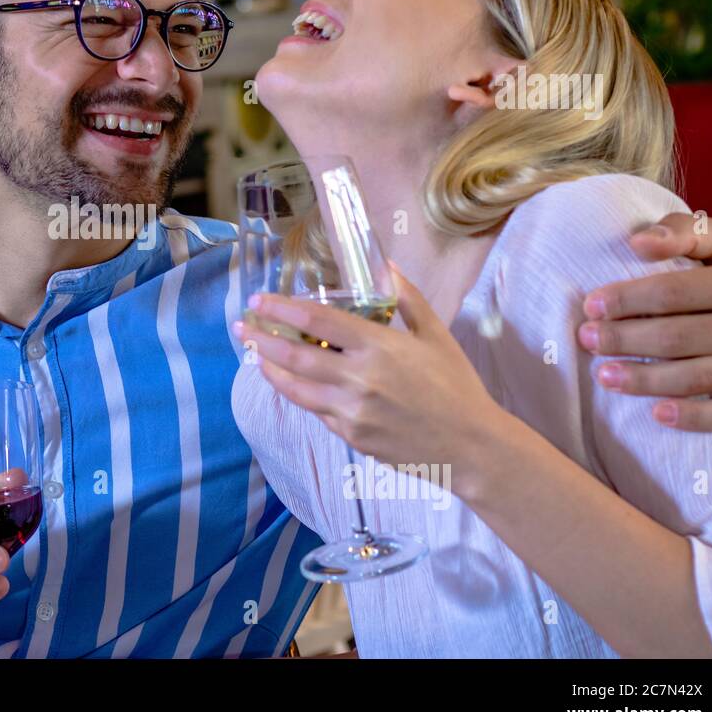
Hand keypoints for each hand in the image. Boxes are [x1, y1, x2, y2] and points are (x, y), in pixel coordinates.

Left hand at [233, 265, 506, 492]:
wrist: (471, 446)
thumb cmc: (456, 386)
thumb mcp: (436, 335)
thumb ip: (408, 299)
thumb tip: (386, 266)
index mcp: (380, 348)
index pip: (318, 322)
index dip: (282, 309)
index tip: (259, 300)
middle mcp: (360, 380)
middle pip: (295, 357)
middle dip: (262, 339)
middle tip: (241, 327)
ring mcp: (352, 412)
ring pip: (296, 389)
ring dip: (270, 369)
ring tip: (255, 354)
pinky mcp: (351, 437)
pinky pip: (317, 411)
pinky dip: (301, 394)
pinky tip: (291, 382)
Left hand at [577, 212, 711, 429]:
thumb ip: (687, 235)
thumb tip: (638, 242)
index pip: (673, 293)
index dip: (627, 300)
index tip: (591, 306)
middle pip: (678, 337)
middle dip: (625, 340)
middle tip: (587, 340)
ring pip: (698, 377)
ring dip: (646, 380)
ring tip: (605, 376)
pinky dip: (696, 418)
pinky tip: (657, 414)